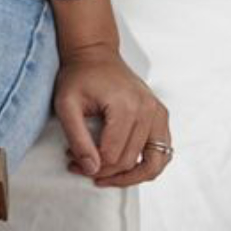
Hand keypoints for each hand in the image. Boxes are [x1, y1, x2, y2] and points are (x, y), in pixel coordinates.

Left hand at [53, 41, 172, 186]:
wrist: (95, 53)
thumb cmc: (80, 75)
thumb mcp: (66, 104)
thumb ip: (77, 138)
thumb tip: (91, 169)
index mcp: (126, 106)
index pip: (112, 156)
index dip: (91, 166)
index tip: (73, 162)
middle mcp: (147, 110)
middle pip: (130, 161)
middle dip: (104, 171)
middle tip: (82, 167)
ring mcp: (158, 112)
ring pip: (154, 163)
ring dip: (130, 176)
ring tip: (108, 177)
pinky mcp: (160, 115)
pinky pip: (163, 151)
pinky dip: (149, 165)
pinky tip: (128, 167)